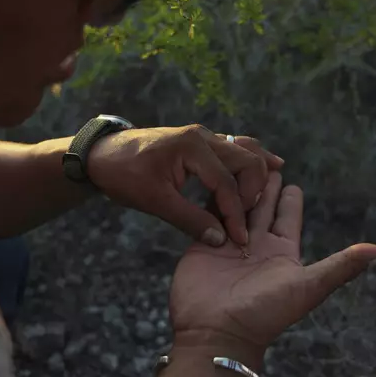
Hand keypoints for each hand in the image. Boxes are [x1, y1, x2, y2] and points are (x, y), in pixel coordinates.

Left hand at [87, 124, 283, 246]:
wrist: (102, 155)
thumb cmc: (124, 175)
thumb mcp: (154, 201)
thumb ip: (189, 220)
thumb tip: (221, 239)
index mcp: (192, 148)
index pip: (227, 184)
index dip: (236, 214)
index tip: (240, 239)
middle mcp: (203, 137)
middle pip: (246, 160)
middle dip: (254, 191)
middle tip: (248, 220)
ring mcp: (203, 137)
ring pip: (244, 149)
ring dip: (257, 171)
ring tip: (273, 188)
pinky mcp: (200, 143)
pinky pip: (234, 147)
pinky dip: (250, 159)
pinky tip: (268, 165)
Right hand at [167, 172, 375, 368]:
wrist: (217, 330)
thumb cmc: (266, 311)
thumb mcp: (309, 286)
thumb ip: (342, 266)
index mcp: (282, 251)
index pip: (288, 216)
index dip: (291, 198)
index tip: (291, 179)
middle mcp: (256, 244)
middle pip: (261, 206)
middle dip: (264, 185)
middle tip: (264, 161)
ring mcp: (229, 242)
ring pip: (237, 205)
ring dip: (239, 186)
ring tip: (240, 163)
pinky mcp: (205, 242)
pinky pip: (211, 214)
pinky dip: (215, 197)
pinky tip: (215, 179)